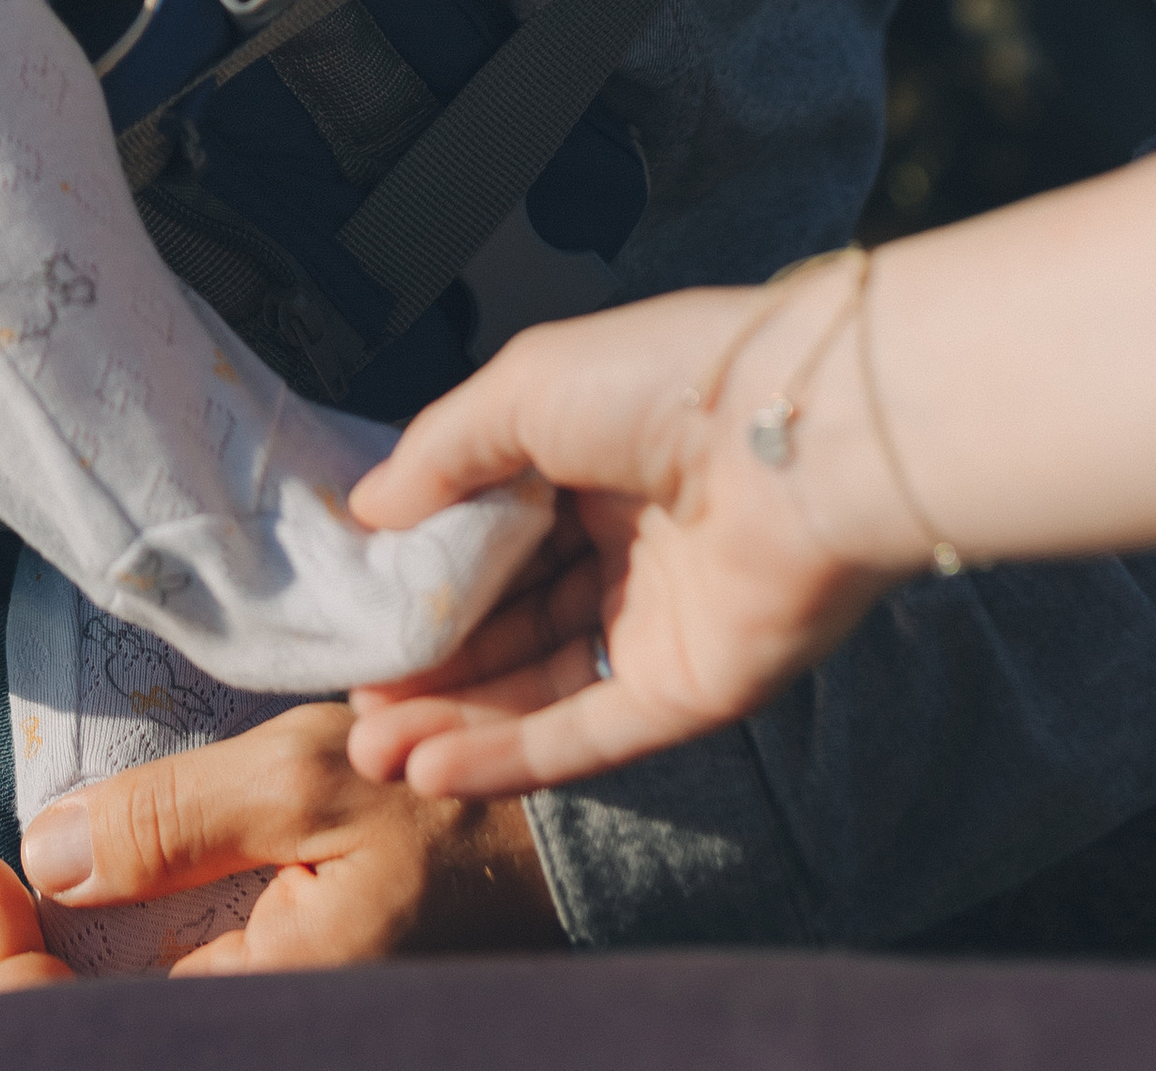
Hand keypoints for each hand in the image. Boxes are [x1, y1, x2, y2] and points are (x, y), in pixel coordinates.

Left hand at [0, 708, 563, 990]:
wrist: (576, 837)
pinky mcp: (305, 1007)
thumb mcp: (305, 776)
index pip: (75, 1033)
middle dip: (27, 982)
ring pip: (145, 1022)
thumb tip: (47, 857)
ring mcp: (293, 1018)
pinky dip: (144, 966)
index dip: (0, 967)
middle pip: (100, 1037)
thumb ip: (172, 821)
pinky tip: (131, 902)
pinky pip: (195, 1006)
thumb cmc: (449, 789)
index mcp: (267, 1012)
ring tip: (36, 896)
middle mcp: (273, 1029)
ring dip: (80, 977)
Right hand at [342, 290, 905, 798]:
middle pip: (507, 617)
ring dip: (453, 720)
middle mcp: (624, 542)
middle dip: (428, 663)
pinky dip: (510, 755)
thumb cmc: (664, 385)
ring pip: (537, 684)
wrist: (802, 442)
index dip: (423, 572)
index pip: (489, 529)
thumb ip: (440, 456)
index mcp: (590, 457)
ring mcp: (658, 622)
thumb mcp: (522, 389)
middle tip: (353, 698)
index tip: (357, 611)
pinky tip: (433, 769)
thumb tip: (367, 511)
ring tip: (369, 745)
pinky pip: (588, 731)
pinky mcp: (691, 691)